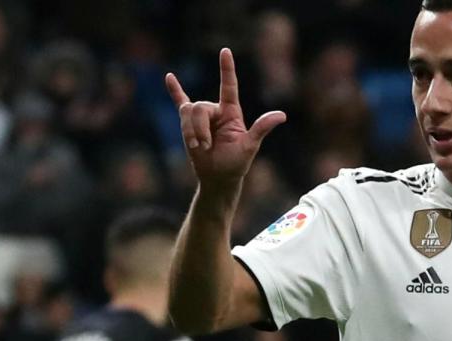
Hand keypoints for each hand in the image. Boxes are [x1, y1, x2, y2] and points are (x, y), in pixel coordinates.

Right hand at [165, 48, 285, 187]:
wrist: (218, 177)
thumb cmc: (236, 163)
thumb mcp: (250, 145)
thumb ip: (262, 128)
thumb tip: (282, 115)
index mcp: (231, 112)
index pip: (229, 85)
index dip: (227, 69)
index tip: (225, 51)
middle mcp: (216, 111)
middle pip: (199, 107)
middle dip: (199, 128)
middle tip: (205, 146)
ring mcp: (202, 117)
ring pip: (187, 112)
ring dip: (190, 132)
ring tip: (198, 147)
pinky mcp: (189, 124)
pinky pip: (180, 103)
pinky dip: (175, 91)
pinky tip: (169, 77)